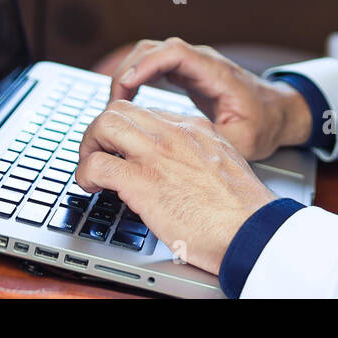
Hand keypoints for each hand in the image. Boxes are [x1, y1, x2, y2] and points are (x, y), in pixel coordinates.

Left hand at [75, 101, 277, 274]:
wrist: (252, 228)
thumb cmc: (243, 209)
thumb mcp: (225, 164)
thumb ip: (200, 157)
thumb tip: (180, 170)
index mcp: (195, 128)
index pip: (147, 113)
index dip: (128, 132)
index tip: (122, 150)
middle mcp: (174, 133)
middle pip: (120, 109)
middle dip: (100, 131)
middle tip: (99, 155)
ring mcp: (157, 153)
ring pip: (104, 124)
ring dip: (89, 147)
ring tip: (91, 169)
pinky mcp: (142, 180)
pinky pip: (97, 164)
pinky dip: (85, 174)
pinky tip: (92, 187)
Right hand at [91, 37, 311, 159]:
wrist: (279, 112)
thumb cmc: (265, 123)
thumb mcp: (244, 139)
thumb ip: (214, 141)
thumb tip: (182, 149)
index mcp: (215, 73)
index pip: (174, 53)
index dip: (147, 65)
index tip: (125, 83)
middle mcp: (202, 62)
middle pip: (155, 49)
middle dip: (128, 69)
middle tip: (111, 103)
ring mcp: (194, 65)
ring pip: (151, 54)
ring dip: (129, 72)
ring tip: (114, 104)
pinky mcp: (189, 73)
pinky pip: (155, 65)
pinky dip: (137, 77)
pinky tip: (127, 99)